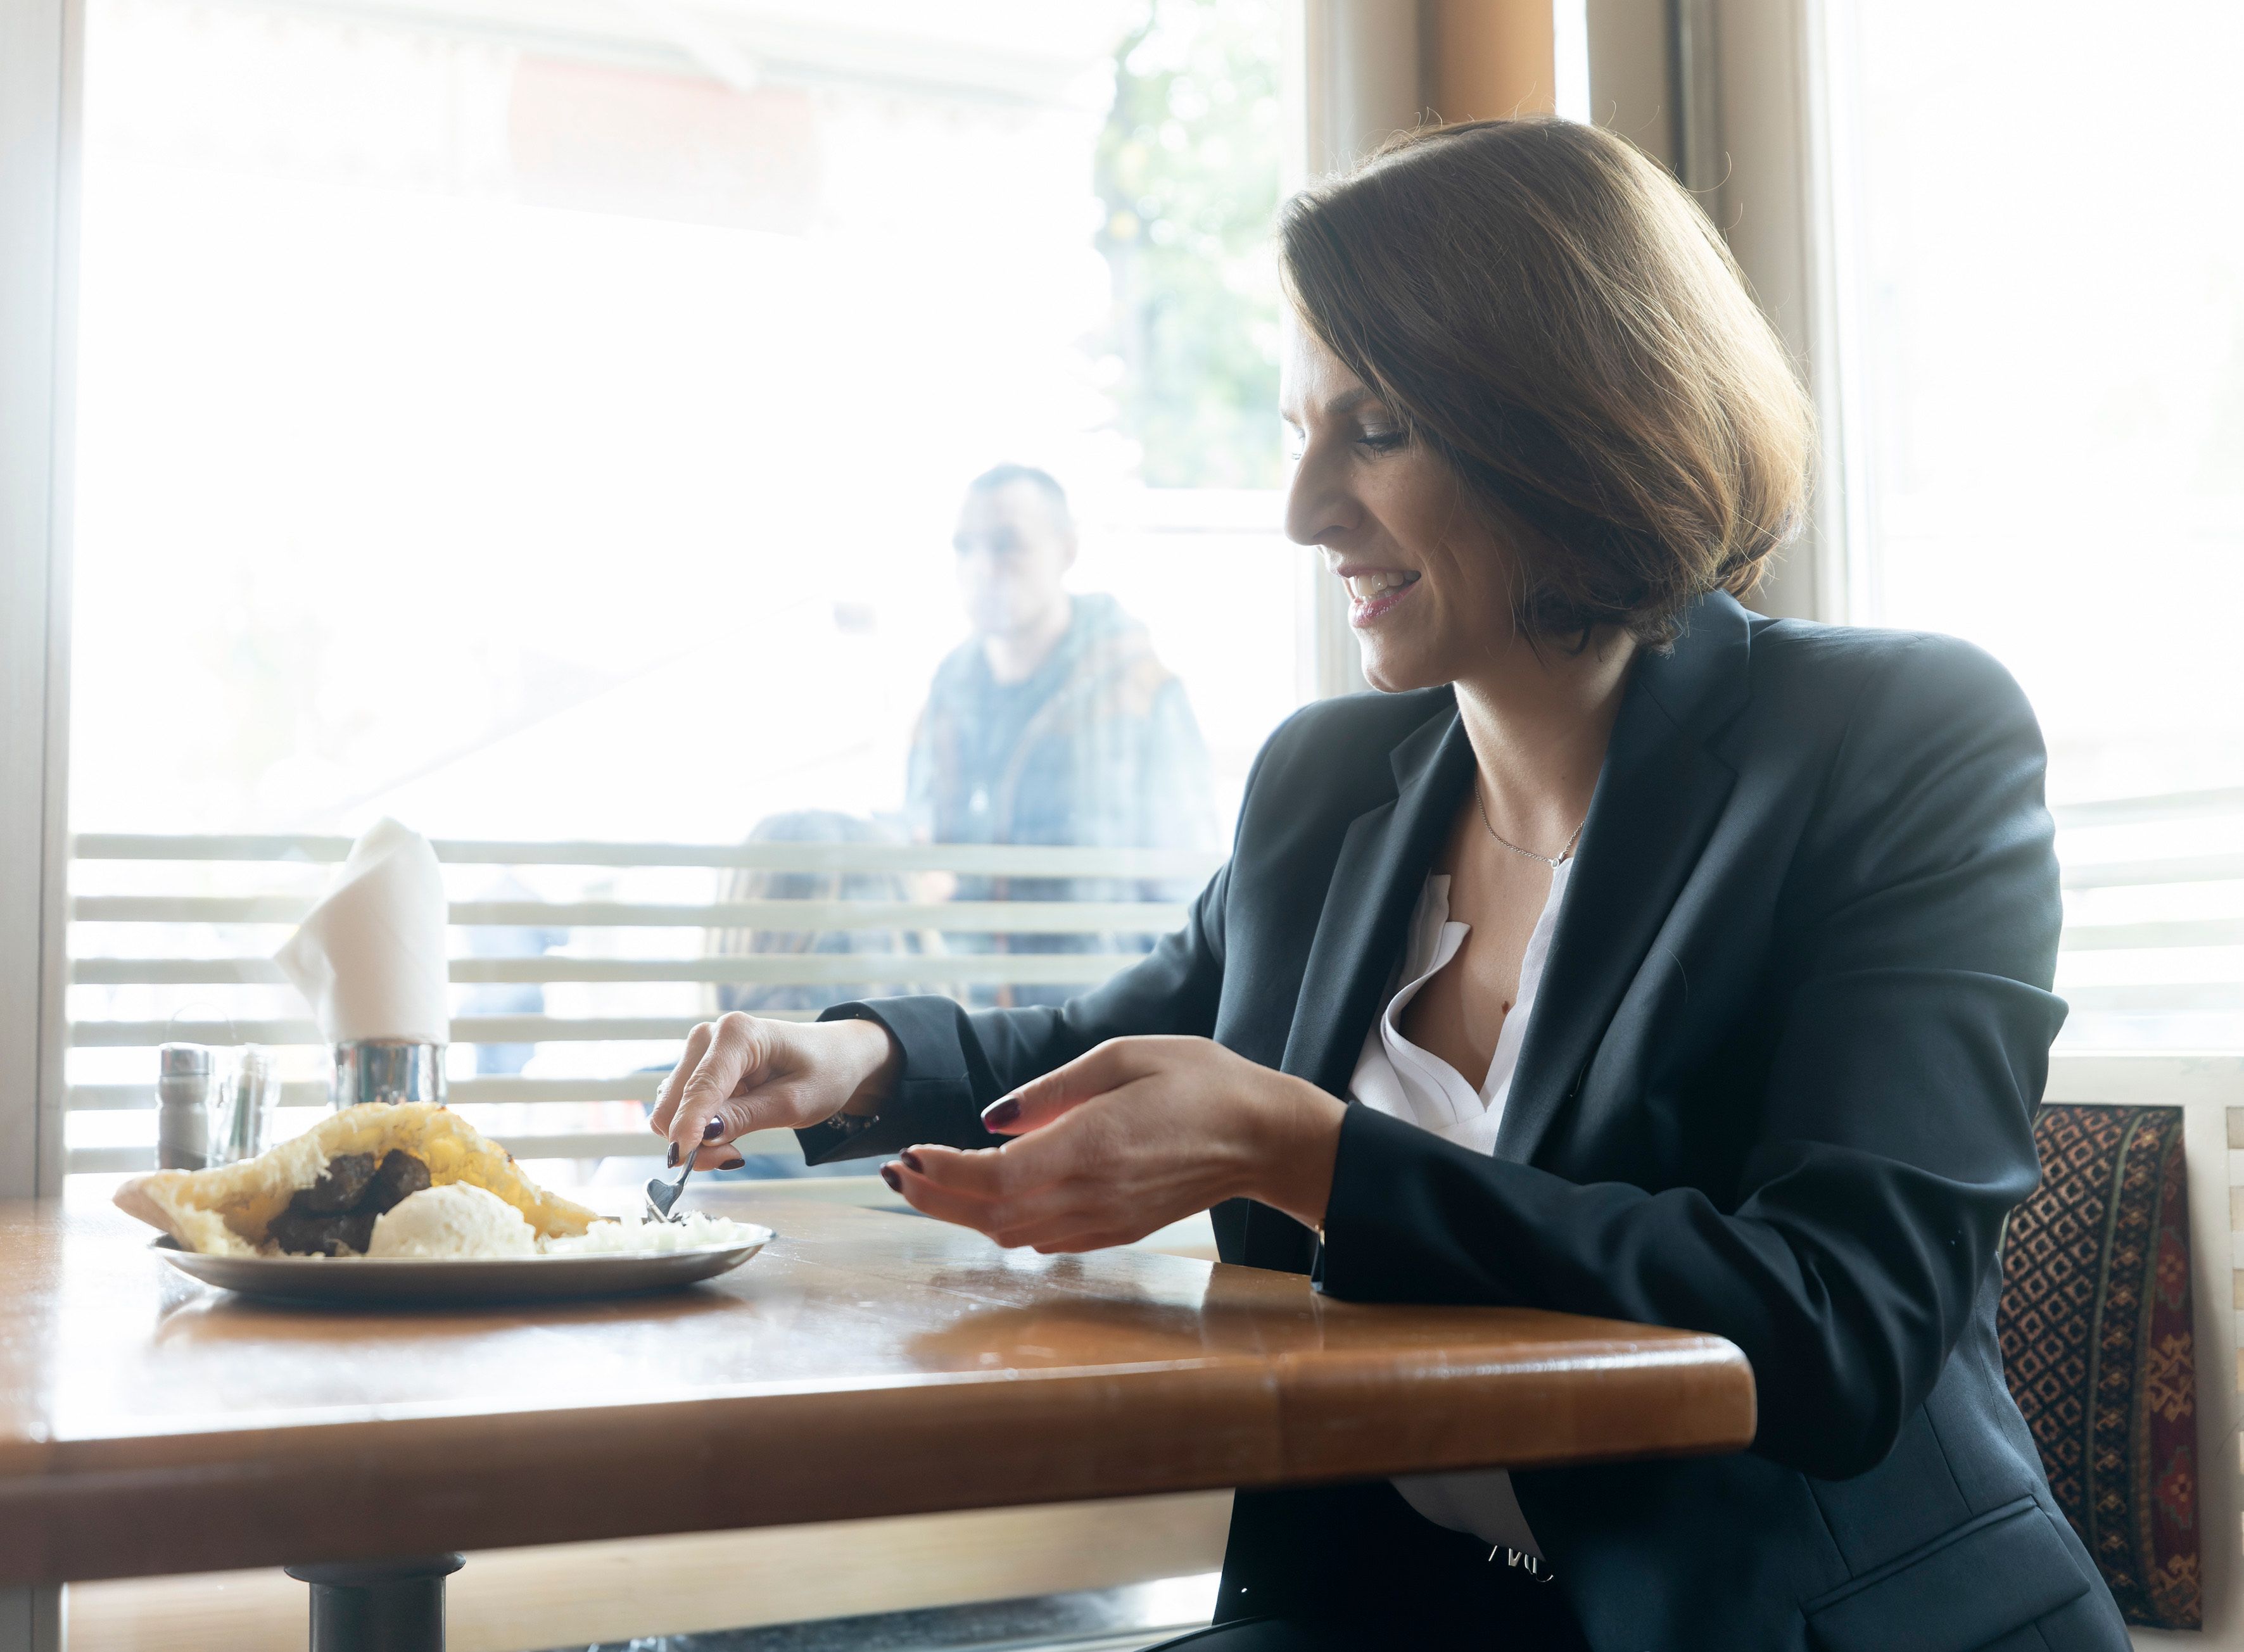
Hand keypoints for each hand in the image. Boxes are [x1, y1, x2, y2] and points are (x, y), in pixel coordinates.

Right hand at [650, 1012, 899, 1167]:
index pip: (701, 1086)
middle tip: (732, 1158)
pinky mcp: (696, 1068)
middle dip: (694, 1138)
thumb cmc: (822, 1074)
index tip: (682, 1160)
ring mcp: (699, 1051)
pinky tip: (727, 1130)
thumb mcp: (793, 1103)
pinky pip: (680, 1109)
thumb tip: (702, 1137)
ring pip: (671, 1109)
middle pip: (675, 1100)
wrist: (832, 1057)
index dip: (688, 1125)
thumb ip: (745, 1118)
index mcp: (738, 1034)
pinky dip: (696, 1130)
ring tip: (735, 1146)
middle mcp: (709, 1035)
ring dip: (696, 1138)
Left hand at [884, 1036, 1344, 1252]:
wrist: (1263, 1136)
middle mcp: (1091, 1195)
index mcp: (1090, 1147)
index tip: (906, 1153)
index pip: (991, 1177)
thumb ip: (1053, 1090)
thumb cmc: (1200, 1082)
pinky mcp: (1116, 1231)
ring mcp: (1104, 1221)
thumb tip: (991, 1120)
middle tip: (893, 1174)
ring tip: (925, 1184)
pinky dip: (1002, 1222)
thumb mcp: (1125, 1056)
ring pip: (1011, 1232)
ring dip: (962, 1213)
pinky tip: (985, 1199)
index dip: (939, 1173)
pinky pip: (1043, 1238)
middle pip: (989, 1214)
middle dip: (933, 1197)